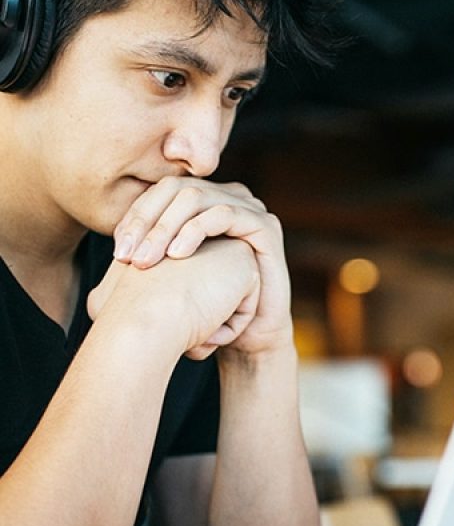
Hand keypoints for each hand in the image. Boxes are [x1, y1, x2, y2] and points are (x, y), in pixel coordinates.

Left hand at [113, 177, 292, 354]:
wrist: (248, 336)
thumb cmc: (208, 308)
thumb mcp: (171, 277)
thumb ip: (149, 253)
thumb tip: (115, 247)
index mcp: (206, 204)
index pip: (161, 193)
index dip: (135, 217)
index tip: (117, 253)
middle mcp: (228, 199)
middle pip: (176, 190)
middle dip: (147, 222)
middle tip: (128, 257)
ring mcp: (250, 209)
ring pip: (197, 198)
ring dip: (166, 227)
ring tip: (148, 260)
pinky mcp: (266, 226)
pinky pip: (225, 214)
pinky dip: (196, 230)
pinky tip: (178, 255)